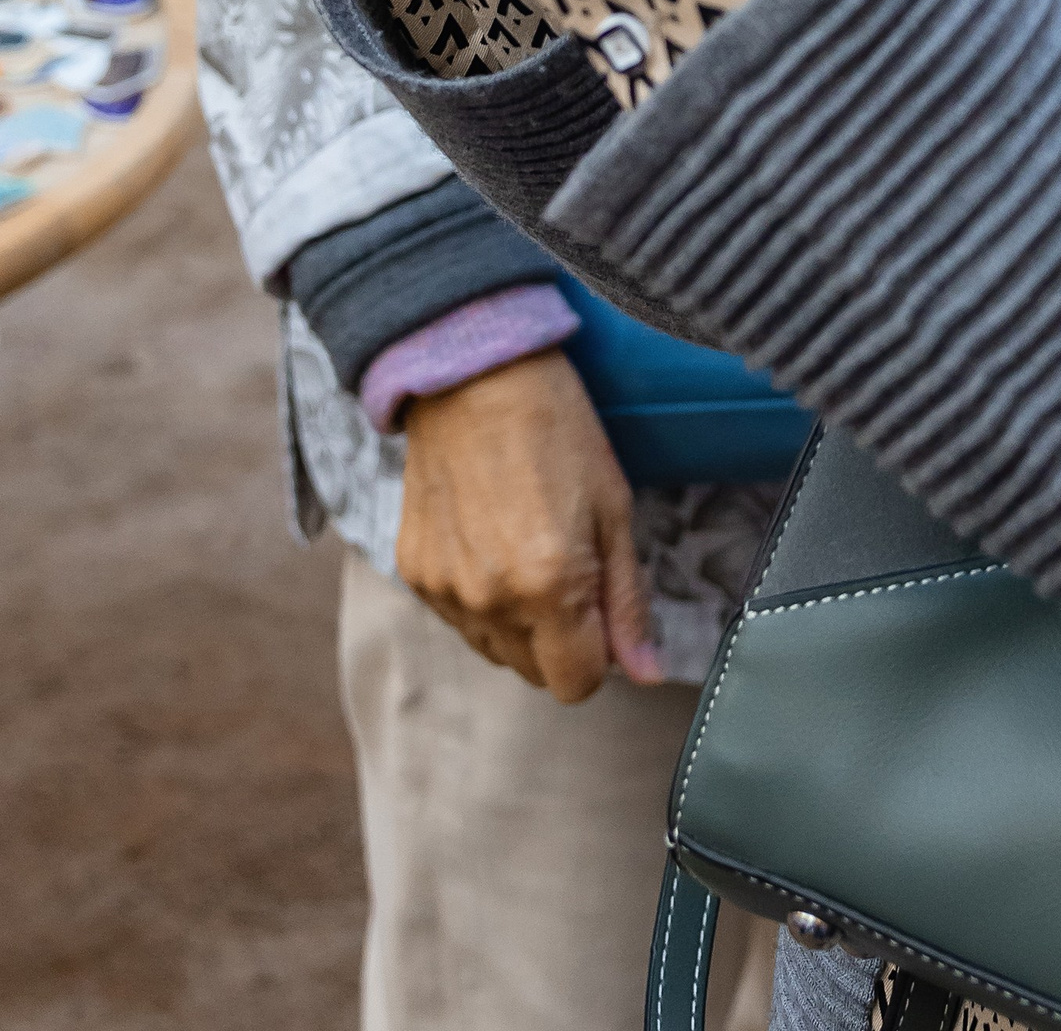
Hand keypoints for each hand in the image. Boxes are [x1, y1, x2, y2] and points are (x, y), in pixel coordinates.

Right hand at [396, 349, 659, 701]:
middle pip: (534, 674)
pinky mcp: (414, 573)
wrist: (474, 375)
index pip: (577, 685)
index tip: (602, 612)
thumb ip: (627, 601)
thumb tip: (646, 672)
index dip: (598, 657)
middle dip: (560, 640)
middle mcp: (490, 600)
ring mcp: (444, 590)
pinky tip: (492, 540)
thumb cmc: (558, 429)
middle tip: (570, 569)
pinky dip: (479, 598)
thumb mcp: (614, 507)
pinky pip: (457, 618)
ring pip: (493, 650)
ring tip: (528, 548)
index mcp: (550, 586)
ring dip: (518, 623)